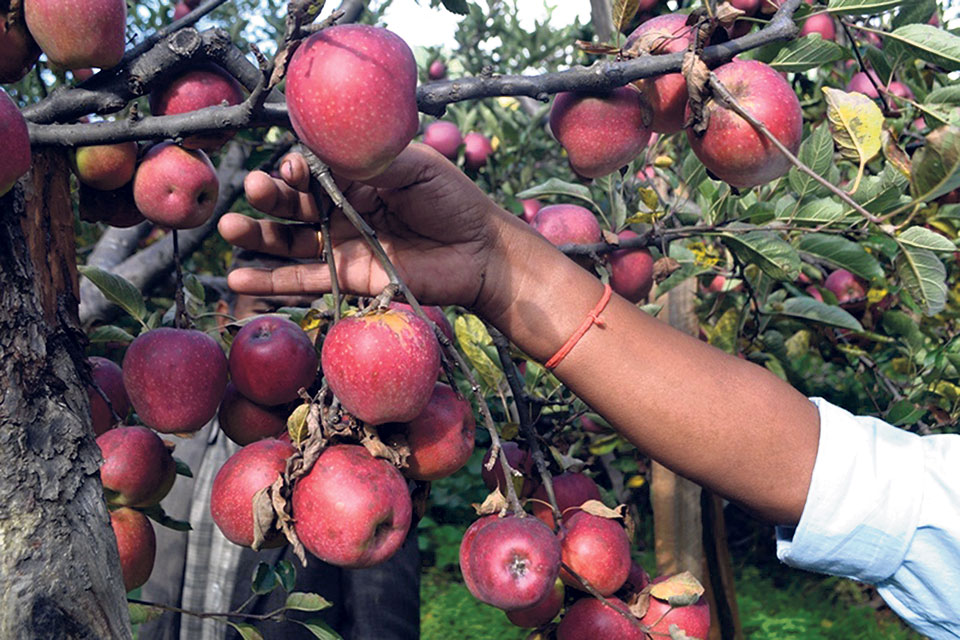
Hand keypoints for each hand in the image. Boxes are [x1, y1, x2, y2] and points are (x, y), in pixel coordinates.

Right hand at [218, 143, 518, 313]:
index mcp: (357, 175)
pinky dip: (271, 281)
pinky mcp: (348, 279)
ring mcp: (343, 245)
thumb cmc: (453, 201)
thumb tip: (327, 142)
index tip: (291, 167)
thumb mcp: (416, 166)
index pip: (313, 168)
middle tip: (254, 189)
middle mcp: (343, 208)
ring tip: (228, 228)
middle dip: (270, 196)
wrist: (480, 252)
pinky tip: (237, 278)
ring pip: (290, 241)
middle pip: (294, 202)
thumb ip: (372, 158)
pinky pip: (303, 280)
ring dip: (257, 237)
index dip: (296, 168)